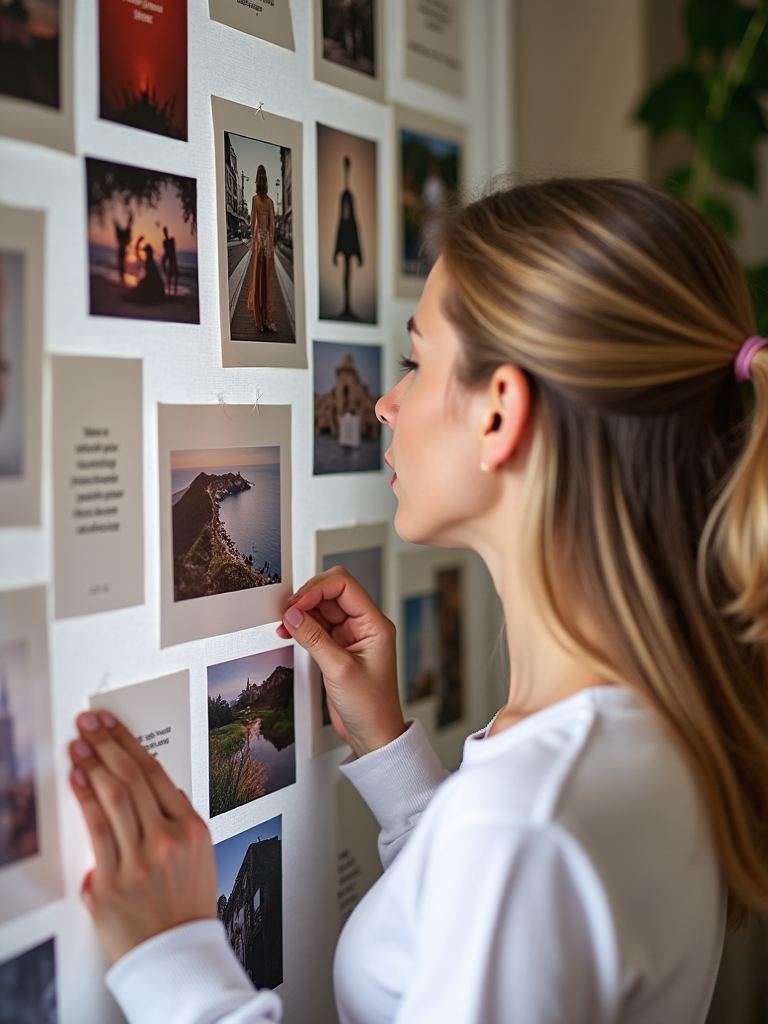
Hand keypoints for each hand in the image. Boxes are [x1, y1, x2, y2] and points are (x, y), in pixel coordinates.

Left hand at [68, 711, 216, 963]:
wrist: (176, 953)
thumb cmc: (186, 903)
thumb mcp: (198, 852)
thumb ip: (175, 817)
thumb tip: (148, 786)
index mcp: (191, 828)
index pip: (156, 772)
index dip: (129, 742)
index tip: (112, 724)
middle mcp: (167, 840)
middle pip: (133, 778)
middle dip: (107, 744)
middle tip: (90, 724)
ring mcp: (138, 861)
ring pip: (114, 798)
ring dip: (93, 765)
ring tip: (79, 746)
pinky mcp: (111, 883)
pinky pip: (96, 832)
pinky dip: (85, 801)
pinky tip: (78, 781)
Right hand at [277, 567, 405, 756]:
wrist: (373, 735)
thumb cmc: (372, 707)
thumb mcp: (340, 670)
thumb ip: (314, 639)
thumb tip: (293, 615)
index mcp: (375, 624)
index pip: (345, 586)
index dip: (318, 589)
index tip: (297, 603)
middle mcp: (363, 626)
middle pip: (331, 593)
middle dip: (307, 598)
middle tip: (287, 612)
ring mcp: (349, 637)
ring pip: (321, 609)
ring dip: (301, 613)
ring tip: (284, 624)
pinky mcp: (337, 648)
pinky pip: (316, 627)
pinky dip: (301, 627)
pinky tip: (289, 632)